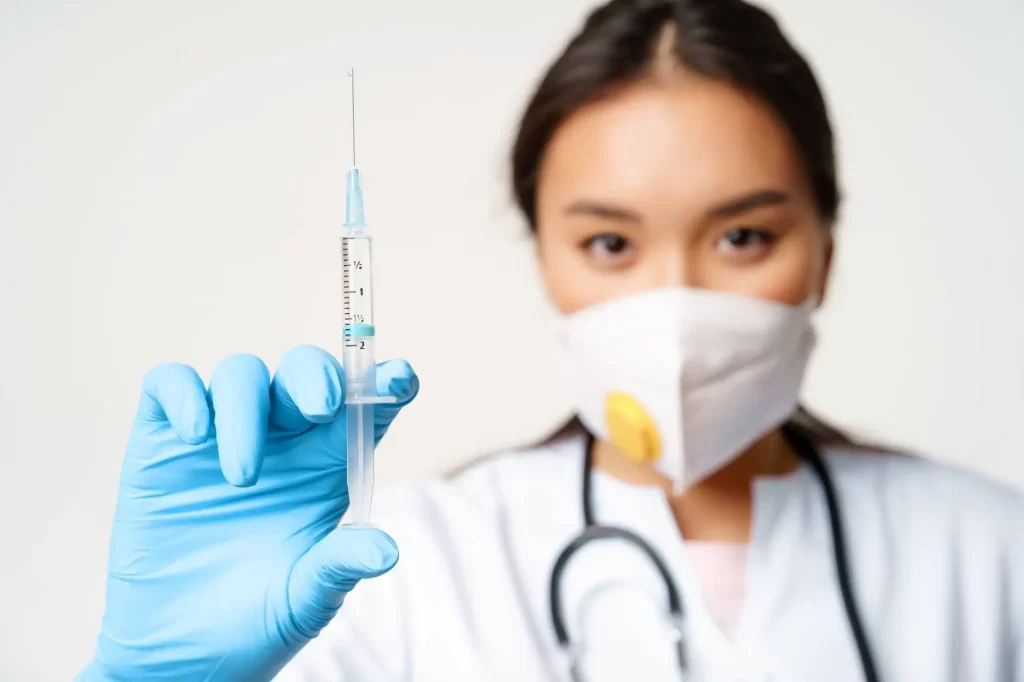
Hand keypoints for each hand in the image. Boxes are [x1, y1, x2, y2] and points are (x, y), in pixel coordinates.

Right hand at [77, 346, 418, 681]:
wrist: (179, 655)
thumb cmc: (257, 618)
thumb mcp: (307, 598)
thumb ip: (340, 565)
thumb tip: (385, 549)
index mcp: (326, 464)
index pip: (364, 408)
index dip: (386, 385)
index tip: (400, 379)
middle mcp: (280, 439)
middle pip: (304, 373)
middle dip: (317, 376)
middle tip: (322, 408)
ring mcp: (220, 435)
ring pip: (241, 374)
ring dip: (247, 411)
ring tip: (242, 479)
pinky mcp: (163, 443)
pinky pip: (171, 386)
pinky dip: (184, 395)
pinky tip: (195, 435)